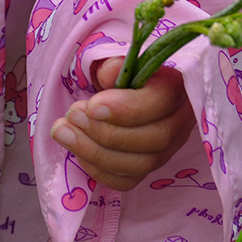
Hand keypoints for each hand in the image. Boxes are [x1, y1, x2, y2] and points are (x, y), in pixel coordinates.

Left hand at [50, 61, 194, 191]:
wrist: (113, 93)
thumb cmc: (115, 74)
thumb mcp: (114, 60)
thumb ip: (113, 64)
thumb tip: (110, 74)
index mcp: (175, 86)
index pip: (161, 102)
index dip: (126, 108)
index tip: (92, 107)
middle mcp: (178, 122)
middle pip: (154, 138)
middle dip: (106, 132)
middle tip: (72, 116)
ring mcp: (166, 150)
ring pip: (140, 164)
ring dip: (95, 152)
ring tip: (64, 131)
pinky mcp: (148, 169)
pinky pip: (127, 181)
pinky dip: (99, 171)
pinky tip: (76, 151)